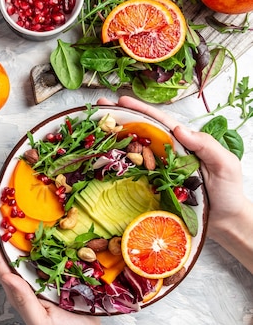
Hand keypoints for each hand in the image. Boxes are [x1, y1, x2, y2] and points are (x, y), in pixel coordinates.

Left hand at [0, 201, 105, 324]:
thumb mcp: (40, 322)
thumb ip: (24, 301)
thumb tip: (8, 278)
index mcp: (19, 289)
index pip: (0, 263)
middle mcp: (27, 276)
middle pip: (8, 249)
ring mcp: (42, 270)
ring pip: (25, 245)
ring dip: (16, 225)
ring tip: (7, 205)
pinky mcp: (58, 267)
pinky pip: (47, 247)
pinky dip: (40, 232)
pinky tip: (38, 218)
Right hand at [97, 96, 252, 272]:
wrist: (226, 224)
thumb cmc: (229, 194)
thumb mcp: (225, 165)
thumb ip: (207, 146)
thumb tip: (180, 129)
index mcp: (184, 144)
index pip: (159, 122)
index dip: (139, 110)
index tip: (120, 101)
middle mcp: (168, 154)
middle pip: (141, 132)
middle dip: (120, 119)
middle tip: (99, 109)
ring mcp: (159, 172)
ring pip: (134, 151)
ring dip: (114, 141)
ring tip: (95, 131)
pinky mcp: (153, 189)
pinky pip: (133, 175)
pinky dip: (118, 167)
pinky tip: (104, 162)